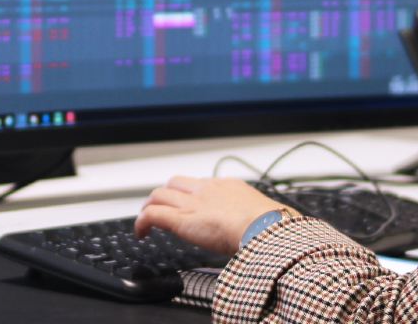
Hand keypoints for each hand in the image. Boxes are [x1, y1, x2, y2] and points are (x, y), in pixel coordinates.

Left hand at [135, 176, 297, 255]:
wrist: (265, 228)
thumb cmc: (272, 227)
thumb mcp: (266, 217)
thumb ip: (260, 221)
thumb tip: (276, 228)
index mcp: (228, 188)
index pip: (201, 184)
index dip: (190, 195)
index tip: (190, 206)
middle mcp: (207, 191)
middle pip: (176, 183)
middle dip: (165, 194)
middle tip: (161, 209)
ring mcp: (193, 204)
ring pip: (159, 195)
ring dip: (150, 206)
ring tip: (146, 221)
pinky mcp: (181, 220)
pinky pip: (153, 214)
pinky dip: (142, 222)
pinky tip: (141, 233)